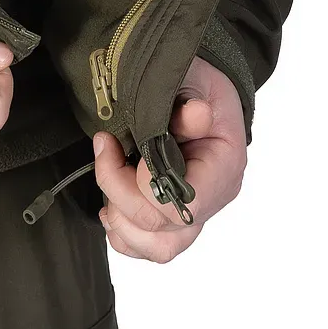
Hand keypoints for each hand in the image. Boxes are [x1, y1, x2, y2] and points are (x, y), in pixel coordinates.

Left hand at [89, 55, 245, 261]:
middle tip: (104, 150)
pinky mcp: (173, 220)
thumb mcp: (196, 79)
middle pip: (163, 230)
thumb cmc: (200, 86)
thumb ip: (190, 98)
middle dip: (118, 193)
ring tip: (108, 178)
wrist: (203, 92)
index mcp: (223, 166)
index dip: (143, 184)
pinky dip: (123, 233)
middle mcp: (212, 199)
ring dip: (120, 219)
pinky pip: (148, 248)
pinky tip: (111, 203)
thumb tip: (196, 113)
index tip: (117, 145)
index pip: (184, 203)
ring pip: (156, 249)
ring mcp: (194, 215)